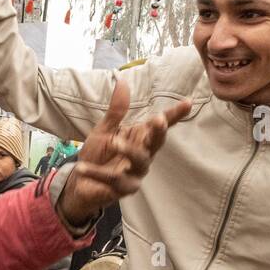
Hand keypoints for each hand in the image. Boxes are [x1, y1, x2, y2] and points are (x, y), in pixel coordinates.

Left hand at [57, 80, 191, 223]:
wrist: (81, 182)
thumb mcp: (105, 129)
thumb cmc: (98, 154)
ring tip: (115, 142)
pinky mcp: (123, 188)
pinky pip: (112, 180)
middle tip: (158, 120)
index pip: (159, 125)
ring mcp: (136, 173)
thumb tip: (122, 81)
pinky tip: (82, 166)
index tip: (188, 103)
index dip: (174, 115)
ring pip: (140, 160)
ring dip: (129, 150)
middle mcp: (144, 154)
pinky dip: (96, 172)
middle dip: (159, 132)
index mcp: (141, 138)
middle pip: (156, 143)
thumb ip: (116, 110)